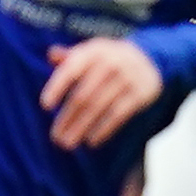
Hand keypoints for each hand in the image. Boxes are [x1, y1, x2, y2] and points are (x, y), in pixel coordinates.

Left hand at [40, 36, 166, 148]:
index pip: (71, 70)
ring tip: (68, 143)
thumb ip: (70, 56)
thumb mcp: (92, 52)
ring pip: (99, 108)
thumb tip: (52, 55)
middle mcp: (111, 63)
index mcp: (94, 51)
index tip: (45, 106)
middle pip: (83, 95)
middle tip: (56, 137)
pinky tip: (92, 141)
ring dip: (81, 127)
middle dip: (67, 117)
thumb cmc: (109, 59)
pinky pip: (118, 114)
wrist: (150, 59)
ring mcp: (128, 78)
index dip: (57, 87)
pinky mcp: (141, 94)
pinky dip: (104, 129)